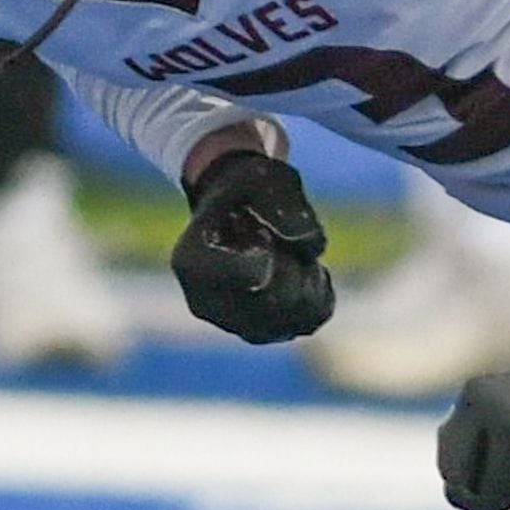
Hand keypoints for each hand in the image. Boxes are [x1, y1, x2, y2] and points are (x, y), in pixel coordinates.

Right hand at [169, 135, 332, 343]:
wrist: (236, 208)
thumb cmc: (245, 190)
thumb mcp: (260, 177)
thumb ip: (283, 205)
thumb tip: (311, 247)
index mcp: (192, 262)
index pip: (248, 277)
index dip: (273, 252)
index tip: (263, 233)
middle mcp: (206, 303)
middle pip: (275, 301)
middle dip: (294, 264)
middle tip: (283, 239)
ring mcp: (234, 324)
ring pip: (296, 316)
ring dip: (309, 278)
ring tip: (292, 252)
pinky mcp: (263, 331)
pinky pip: (309, 321)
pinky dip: (318, 291)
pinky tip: (303, 269)